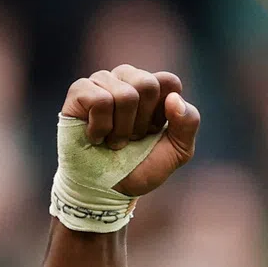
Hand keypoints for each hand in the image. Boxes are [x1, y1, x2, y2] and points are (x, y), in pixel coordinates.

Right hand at [60, 65, 200, 195]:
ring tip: (115, 140)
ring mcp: (102, 82)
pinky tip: (96, 136)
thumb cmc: (144, 165)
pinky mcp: (79, 91)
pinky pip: (100, 100)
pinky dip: (102, 127)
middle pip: (147, 83)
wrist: (111, 188)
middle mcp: (128, 78)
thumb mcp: (178, 150)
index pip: (169, 81)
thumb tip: (174, 98)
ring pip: (125, 94)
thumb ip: (188, 123)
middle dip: (143, 122)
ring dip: (123, 129)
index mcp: (154, 89)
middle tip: (133, 137)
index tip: (154, 131)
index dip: (165, 113)